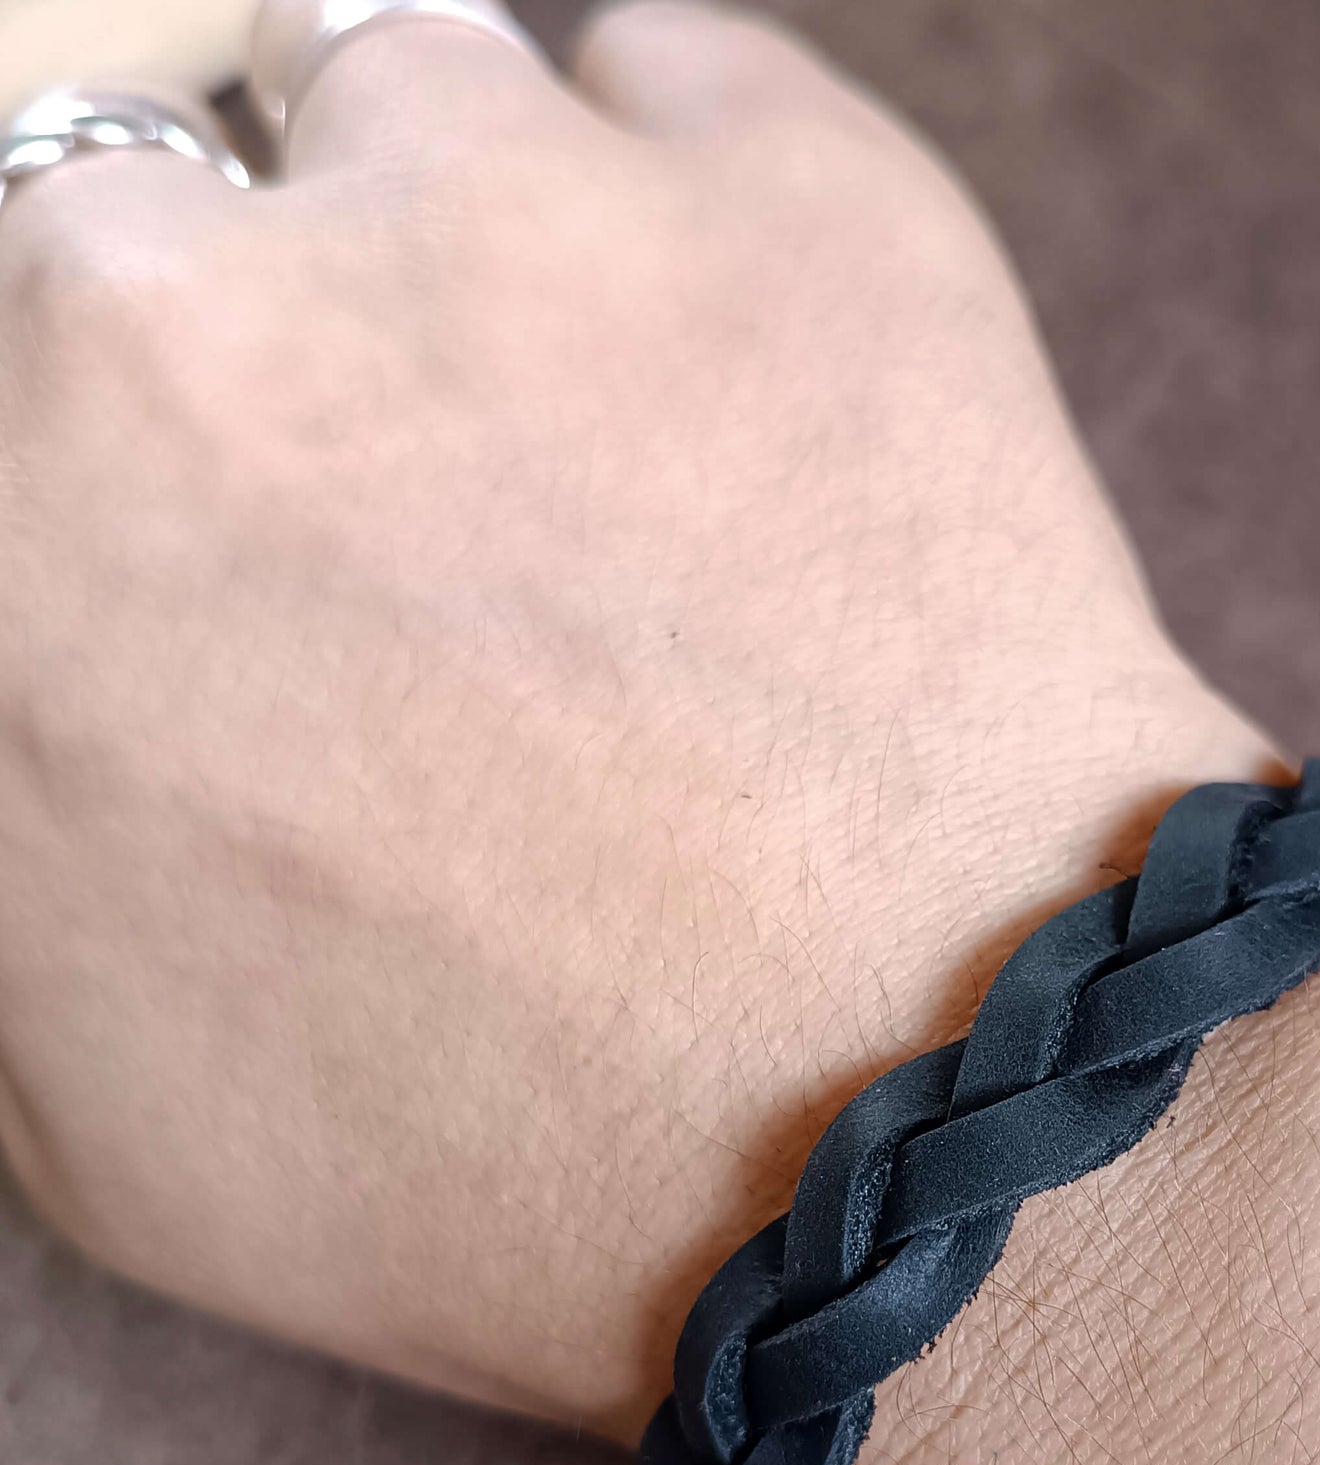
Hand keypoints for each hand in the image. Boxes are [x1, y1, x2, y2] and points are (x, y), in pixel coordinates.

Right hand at [0, 0, 1266, 1428]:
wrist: (906, 1133)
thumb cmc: (506, 1176)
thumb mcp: (106, 1119)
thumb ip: (25, 843)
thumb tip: (69, 702)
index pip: (19, 368)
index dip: (134, 473)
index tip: (228, 531)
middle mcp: (172, 308)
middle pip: (143, 213)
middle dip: (264, 349)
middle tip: (428, 524)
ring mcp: (487, 203)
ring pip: (403, 102)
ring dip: (473, 249)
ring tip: (617, 462)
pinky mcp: (778, 181)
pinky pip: (673, 86)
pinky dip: (700, 211)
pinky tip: (776, 410)